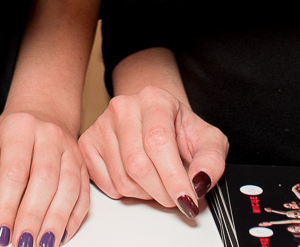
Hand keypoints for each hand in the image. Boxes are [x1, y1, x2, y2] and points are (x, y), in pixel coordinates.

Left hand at [0, 110, 88, 246]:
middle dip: (32, 217)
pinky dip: (73, 219)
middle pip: (44, 180)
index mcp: (20, 127)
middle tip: (21, 242)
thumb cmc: (7, 138)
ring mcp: (70, 149)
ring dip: (55, 221)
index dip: (7, 206)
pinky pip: (83, 195)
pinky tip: (61, 235)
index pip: (14, 172)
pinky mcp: (83, 165)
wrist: (40, 115)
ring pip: (68, 188)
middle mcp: (49, 135)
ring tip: (42, 244)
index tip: (0, 232)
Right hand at [78, 85, 227, 218]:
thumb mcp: (207, 140)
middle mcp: (123, 106)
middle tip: (176, 197)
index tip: (187, 200)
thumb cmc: (179, 129)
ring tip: (157, 181)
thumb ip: (211, 160)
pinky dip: (126, 193)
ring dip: (145, 194)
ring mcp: (102, 123)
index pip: (158, 143)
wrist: (156, 118)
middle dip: (162, 192)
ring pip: (122, 179)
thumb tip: (199, 181)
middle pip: (138, 165)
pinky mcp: (88, 142)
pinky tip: (137, 179)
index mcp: (154, 99)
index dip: (173, 178)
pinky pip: (106, 185)